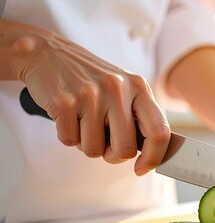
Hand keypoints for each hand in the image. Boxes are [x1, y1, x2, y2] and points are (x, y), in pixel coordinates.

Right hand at [9, 20, 169, 174]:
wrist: (47, 53)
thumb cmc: (92, 81)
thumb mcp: (124, 90)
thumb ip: (139, 118)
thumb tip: (151, 156)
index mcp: (139, 88)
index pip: (160, 132)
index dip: (154, 157)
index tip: (142, 168)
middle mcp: (118, 89)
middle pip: (125, 150)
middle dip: (112, 155)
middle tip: (104, 142)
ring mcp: (91, 95)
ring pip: (94, 150)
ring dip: (86, 144)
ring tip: (83, 120)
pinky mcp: (64, 102)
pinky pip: (70, 141)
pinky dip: (67, 136)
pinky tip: (68, 116)